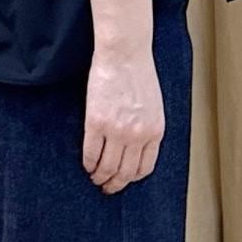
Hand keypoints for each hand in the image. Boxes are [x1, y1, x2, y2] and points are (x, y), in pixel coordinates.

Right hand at [82, 41, 164, 193]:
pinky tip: (86, 164)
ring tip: (95, 178)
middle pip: (125, 172)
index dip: (132, 178)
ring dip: (99, 176)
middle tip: (106, 187)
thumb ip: (148, 128)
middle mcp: (138, 135)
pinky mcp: (96, 122)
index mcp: (155, 131)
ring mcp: (117, 130)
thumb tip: (136, 148)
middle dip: (115, 184)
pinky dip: (88, 163)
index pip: (144, 167)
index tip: (124, 180)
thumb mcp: (154, 106)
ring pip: (107, 167)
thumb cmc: (139, 74)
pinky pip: (90, 152)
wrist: (125, 53)